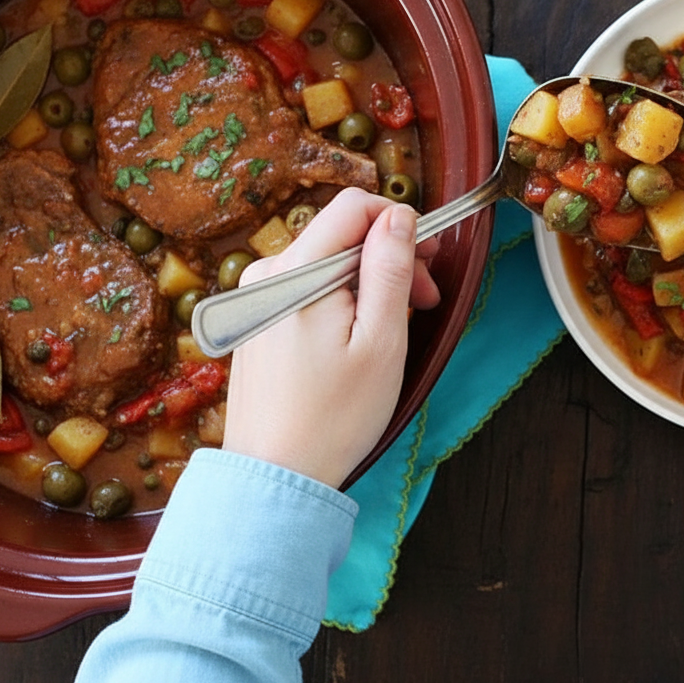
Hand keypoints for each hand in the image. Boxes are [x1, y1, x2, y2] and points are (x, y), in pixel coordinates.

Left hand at [222, 188, 440, 487]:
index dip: (400, 222)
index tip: (428, 258)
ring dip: (368, 281)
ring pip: (326, 261)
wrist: (275, 475)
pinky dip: (340, 299)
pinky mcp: (256, 320)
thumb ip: (390, 269)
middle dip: (389, 256)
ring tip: (394, 326)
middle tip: (424, 299)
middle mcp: (266, 275)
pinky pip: (307, 287)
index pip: (354, 207)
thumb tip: (400, 217)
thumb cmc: (334, 418)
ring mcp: (255, 298)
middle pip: (340, 233)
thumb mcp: (381, 341)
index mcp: (297, 273)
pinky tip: (358, 337)